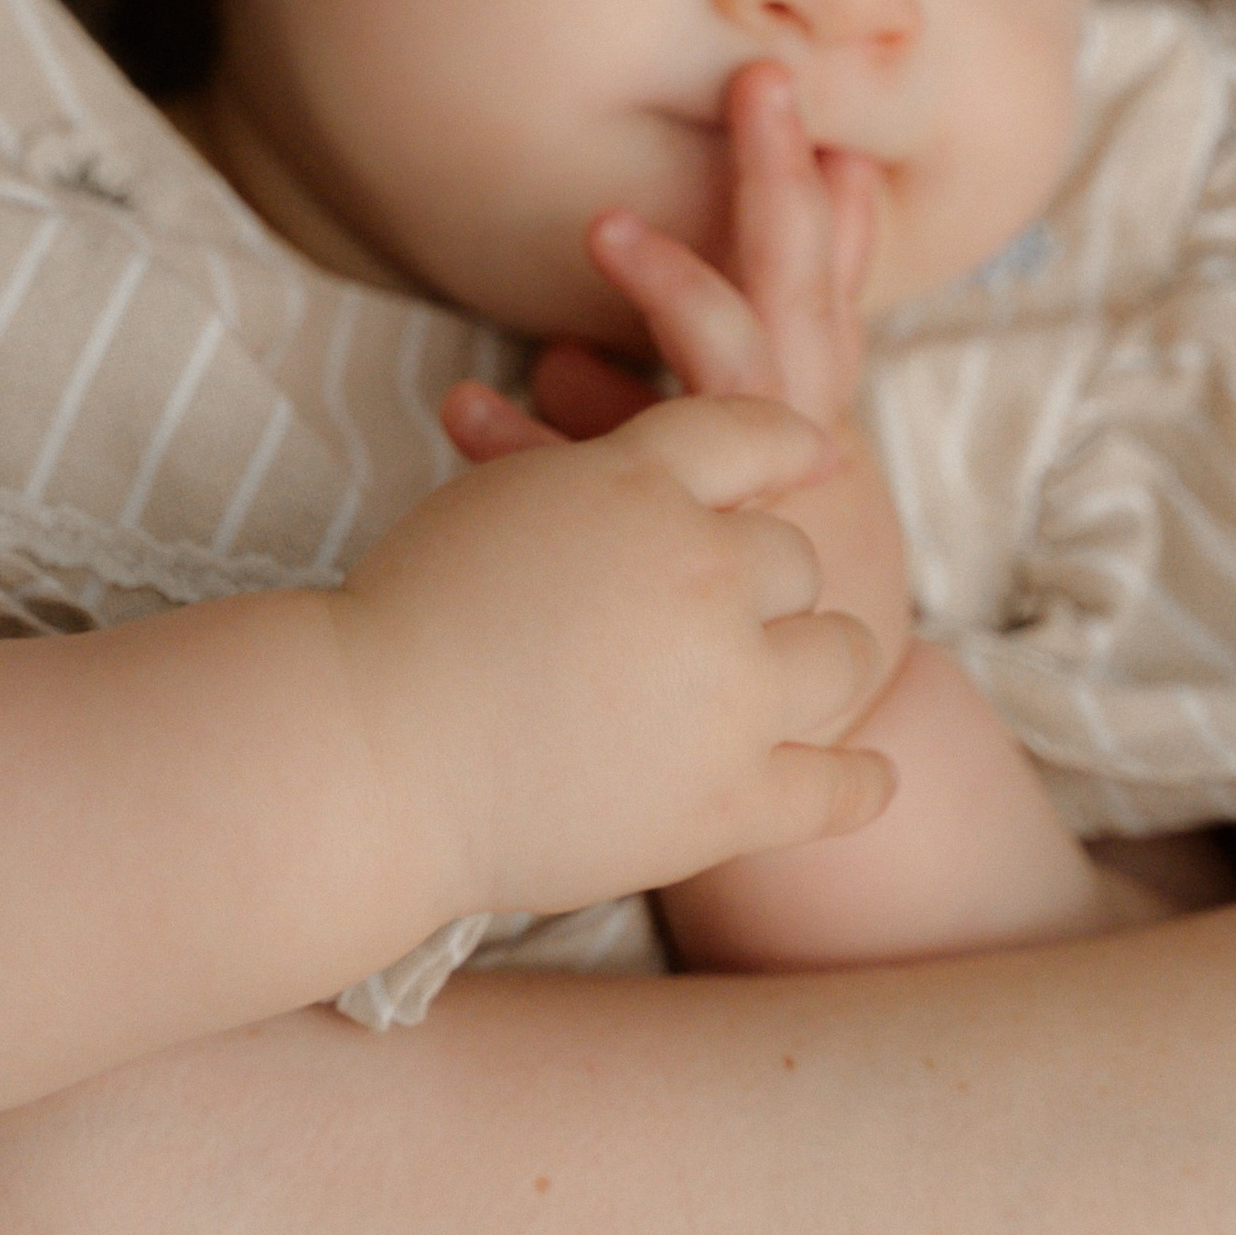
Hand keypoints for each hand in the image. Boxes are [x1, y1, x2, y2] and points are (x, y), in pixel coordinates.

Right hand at [337, 381, 889, 924]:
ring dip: (814, 661)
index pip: (756, 432)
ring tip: (786, 683)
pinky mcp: (730, 802)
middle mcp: (705, 575)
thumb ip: (609, 480)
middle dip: (763, 583)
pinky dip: (861, 781)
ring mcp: (728, 694)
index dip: (787, 446)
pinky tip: (865, 775)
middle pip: (796, 557)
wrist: (370, 751)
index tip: (813, 458)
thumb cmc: (412, 618)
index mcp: (642, 484)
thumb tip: (687, 488)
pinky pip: (842, 788)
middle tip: (719, 618)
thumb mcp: (508, 498)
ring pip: (842, 652)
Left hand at [464, 61, 915, 686]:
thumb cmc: (752, 609)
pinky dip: (535, 443)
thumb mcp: (737, 501)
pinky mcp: (691, 561)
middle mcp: (799, 447)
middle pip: (798, 297)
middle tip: (761, 85)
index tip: (827, 132)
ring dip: (671, 291)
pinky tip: (466, 409)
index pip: (831, 296)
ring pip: (724, 375)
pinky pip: (610, 485)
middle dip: (777, 190)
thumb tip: (557, 355)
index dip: (832, 216)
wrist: (804, 752)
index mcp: (816, 423)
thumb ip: (646, 415)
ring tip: (602, 225)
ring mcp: (755, 501)